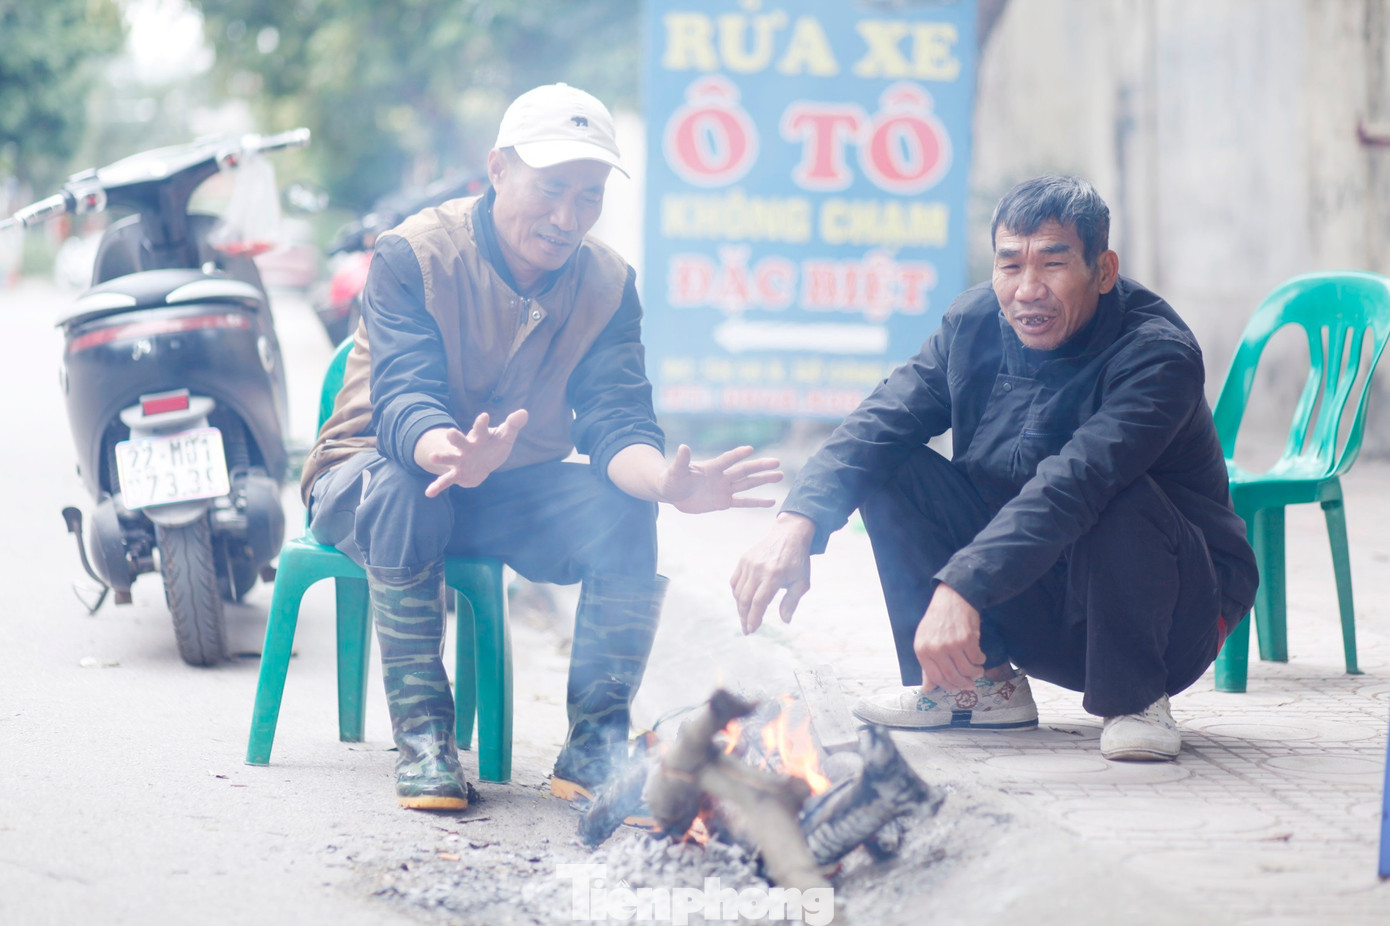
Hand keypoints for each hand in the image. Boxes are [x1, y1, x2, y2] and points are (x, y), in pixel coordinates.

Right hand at [414, 410, 528, 496]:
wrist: (483, 465)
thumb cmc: (494, 446)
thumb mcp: (505, 436)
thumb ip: (513, 425)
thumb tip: (523, 413)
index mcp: (479, 437)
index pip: (481, 429)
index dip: (482, 423)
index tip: (485, 416)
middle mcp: (466, 447)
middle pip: (460, 441)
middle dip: (455, 437)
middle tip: (450, 433)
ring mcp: (460, 461)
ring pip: (449, 458)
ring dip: (442, 457)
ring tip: (432, 457)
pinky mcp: (458, 474)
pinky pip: (446, 480)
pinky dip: (437, 486)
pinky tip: (429, 493)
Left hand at [657, 444, 781, 513]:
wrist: (673, 492)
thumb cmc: (671, 479)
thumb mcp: (674, 471)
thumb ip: (681, 461)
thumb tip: (683, 447)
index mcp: (711, 467)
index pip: (727, 460)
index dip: (737, 455)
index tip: (750, 449)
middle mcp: (721, 476)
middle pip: (743, 471)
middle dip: (760, 467)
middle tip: (777, 462)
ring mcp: (724, 489)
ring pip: (747, 484)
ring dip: (763, 480)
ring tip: (780, 475)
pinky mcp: (723, 502)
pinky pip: (743, 502)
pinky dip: (757, 502)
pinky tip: (771, 501)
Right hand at [730, 513, 813, 634]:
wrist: (789, 534)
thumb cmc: (798, 560)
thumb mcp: (802, 582)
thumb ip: (792, 602)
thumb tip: (785, 620)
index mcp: (774, 575)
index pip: (759, 602)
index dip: (754, 618)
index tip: (752, 630)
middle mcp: (758, 569)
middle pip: (745, 599)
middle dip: (744, 617)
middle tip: (747, 630)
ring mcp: (749, 563)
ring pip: (738, 591)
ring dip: (740, 607)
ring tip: (745, 618)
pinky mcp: (744, 559)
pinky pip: (735, 581)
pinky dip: (736, 593)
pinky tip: (742, 601)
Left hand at [914, 583, 985, 690]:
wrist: (952, 598)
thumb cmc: (938, 620)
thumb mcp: (925, 641)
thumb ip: (927, 666)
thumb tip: (928, 688)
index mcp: (922, 650)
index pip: (935, 677)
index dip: (948, 686)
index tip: (956, 687)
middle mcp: (935, 649)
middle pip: (952, 676)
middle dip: (963, 684)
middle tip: (970, 684)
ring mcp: (951, 644)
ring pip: (966, 670)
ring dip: (975, 673)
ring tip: (977, 670)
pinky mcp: (966, 639)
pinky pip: (976, 658)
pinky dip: (980, 660)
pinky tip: (979, 657)